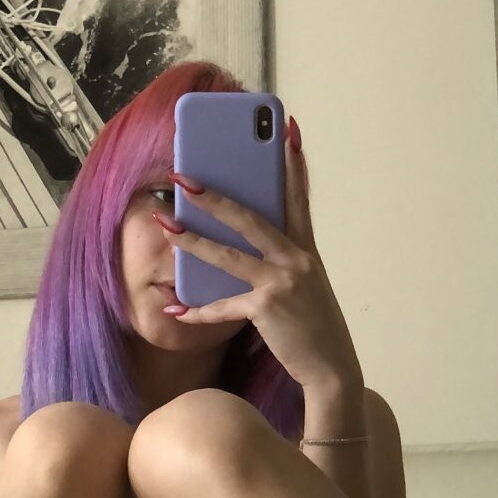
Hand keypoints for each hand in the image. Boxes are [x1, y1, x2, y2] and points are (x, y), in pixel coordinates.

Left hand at [155, 117, 361, 393]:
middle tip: (184, 177)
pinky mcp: (266, 309)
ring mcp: (281, 283)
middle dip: (214, 196)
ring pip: (228, 256)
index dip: (294, 163)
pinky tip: (173, 309)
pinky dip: (197, 311)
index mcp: (306, 250)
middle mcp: (296, 260)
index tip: (288, 130)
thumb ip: (285, 260)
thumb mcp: (308, 284)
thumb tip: (249, 245)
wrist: (332, 368)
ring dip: (192, 239)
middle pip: (250, 218)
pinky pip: (223, 306)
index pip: (299, 197)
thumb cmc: (316, 326)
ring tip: (165, 224)